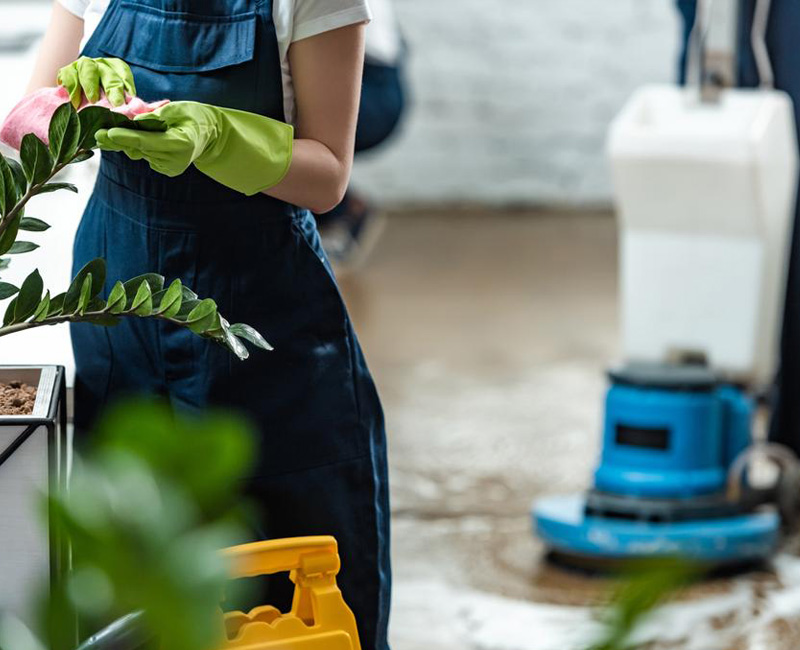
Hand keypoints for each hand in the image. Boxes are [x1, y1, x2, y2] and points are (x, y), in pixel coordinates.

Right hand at [58, 57, 135, 107]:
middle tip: (116, 103)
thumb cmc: (106, 102)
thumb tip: (139, 111)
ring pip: (87, 68)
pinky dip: (71, 87)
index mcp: (116, 68)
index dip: (127, 83)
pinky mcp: (68, 70)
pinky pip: (68, 74)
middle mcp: (100, 64)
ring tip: (93, 101)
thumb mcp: (119, 101)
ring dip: (90, 85)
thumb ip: (129, 104)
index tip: (131, 96)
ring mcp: (83, 65)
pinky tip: (75, 102)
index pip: (123, 71)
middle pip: (107, 72)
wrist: (82, 103)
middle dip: (112, 88)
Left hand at [96, 101, 293, 194]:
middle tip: (96, 134)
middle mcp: (176, 160)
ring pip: (139, 153)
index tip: (107, 133)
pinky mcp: (166, 170)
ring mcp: (171, 167)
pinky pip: (144, 155)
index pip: (148, 141)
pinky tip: (131, 137)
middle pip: (140, 149)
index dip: (126, 137)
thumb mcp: (177, 109)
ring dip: (124, 142)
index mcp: (182, 144)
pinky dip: (136, 146)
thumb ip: (155, 115)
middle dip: (118, 140)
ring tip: (108, 133)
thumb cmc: (195, 116)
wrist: (211, 133)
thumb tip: (132, 120)